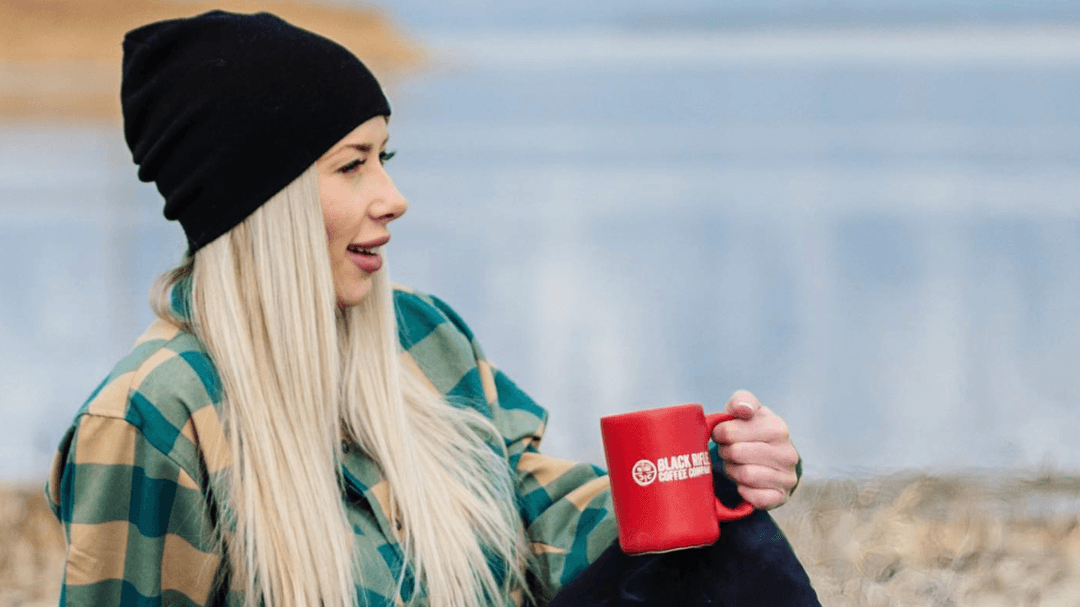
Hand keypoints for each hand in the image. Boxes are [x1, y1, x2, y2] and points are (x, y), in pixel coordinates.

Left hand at [712, 389, 799, 509]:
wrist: (771, 459)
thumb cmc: (751, 431)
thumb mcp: (747, 411)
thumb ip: (741, 401)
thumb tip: (743, 410)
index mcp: (778, 428)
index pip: (729, 432)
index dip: (719, 434)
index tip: (722, 434)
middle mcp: (788, 453)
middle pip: (736, 454)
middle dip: (726, 453)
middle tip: (729, 451)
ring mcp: (787, 477)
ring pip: (745, 476)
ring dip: (733, 471)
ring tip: (736, 464)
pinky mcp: (781, 497)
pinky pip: (755, 497)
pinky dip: (744, 491)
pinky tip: (744, 482)